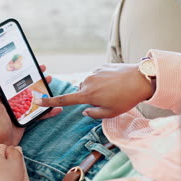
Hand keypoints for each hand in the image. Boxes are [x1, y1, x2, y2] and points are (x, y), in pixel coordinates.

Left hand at [0, 65, 62, 145]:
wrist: (3, 142)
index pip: (14, 79)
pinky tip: (56, 108)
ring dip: (43, 89)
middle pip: (26, 85)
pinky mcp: (28, 117)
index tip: (30, 63)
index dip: (22, 70)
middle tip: (44, 70)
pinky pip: (40, 112)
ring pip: (35, 96)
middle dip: (35, 77)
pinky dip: (48, 110)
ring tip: (50, 81)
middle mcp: (13, 100)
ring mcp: (21, 108)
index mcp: (4, 95)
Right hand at [34, 63, 153, 118]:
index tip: (38, 101)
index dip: (50, 102)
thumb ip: (94, 114)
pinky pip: (97, 75)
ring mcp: (94, 72)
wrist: (142, 79)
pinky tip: (116, 83)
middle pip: (80, 91)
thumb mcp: (110, 113)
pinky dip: (103, 80)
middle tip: (106, 100)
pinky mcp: (101, 66)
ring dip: (96, 88)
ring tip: (114, 91)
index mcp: (87, 95)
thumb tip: (85, 111)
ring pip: (89, 83)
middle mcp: (87, 82)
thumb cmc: (126, 99)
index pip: (65, 100)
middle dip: (88, 97)